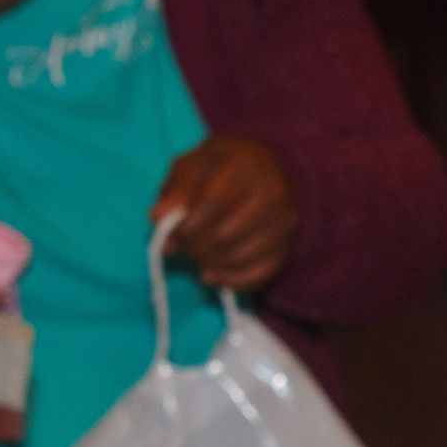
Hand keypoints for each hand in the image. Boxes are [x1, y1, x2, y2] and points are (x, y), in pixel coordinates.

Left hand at [152, 136, 299, 290]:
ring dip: (211, 265)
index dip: (186, 226)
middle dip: (196, 247)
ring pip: (240, 257)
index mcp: (245, 165)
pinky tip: (214, 274)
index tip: (173, 233)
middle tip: (185, 246)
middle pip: (225, 235)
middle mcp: (273, 193)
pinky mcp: (289, 245)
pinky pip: (260, 273)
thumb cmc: (222, 167)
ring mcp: (285, 222)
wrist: (266, 170)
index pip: (212, 205)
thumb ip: (174, 190)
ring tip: (198, 257)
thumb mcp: (192, 166)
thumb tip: (157, 218)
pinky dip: (231, 280)